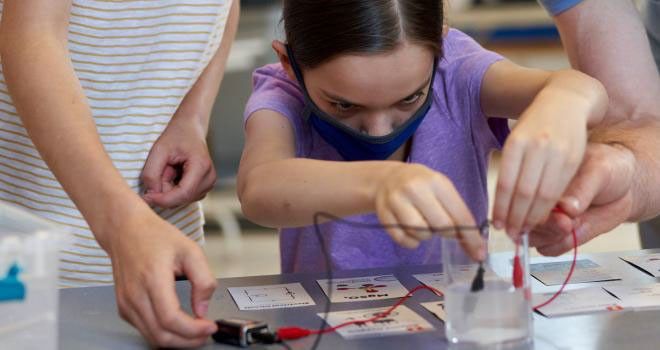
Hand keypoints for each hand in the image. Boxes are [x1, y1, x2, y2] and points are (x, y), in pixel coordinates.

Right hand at [108, 209, 217, 346]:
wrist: (126, 230)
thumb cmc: (155, 236)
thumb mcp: (190, 250)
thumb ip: (203, 280)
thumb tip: (203, 308)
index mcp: (152, 279)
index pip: (171, 319)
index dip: (193, 330)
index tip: (209, 327)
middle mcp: (135, 295)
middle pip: (161, 335)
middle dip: (187, 341)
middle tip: (205, 334)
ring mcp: (126, 303)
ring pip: (152, 336)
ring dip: (176, 341)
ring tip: (195, 331)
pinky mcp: (124, 307)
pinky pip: (144, 329)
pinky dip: (163, 333)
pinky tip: (178, 325)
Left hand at [141, 114, 215, 207]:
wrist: (190, 128)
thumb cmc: (177, 135)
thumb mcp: (159, 150)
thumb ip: (151, 173)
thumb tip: (151, 194)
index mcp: (201, 167)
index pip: (183, 194)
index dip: (163, 199)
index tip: (146, 197)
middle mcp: (209, 178)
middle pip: (182, 198)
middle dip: (165, 191)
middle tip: (159, 172)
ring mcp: (208, 184)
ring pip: (182, 199)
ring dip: (169, 190)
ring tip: (168, 170)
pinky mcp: (204, 187)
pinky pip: (185, 197)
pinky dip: (174, 190)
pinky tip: (174, 175)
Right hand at [374, 163, 485, 260]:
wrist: (387, 179)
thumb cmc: (421, 185)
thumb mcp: (441, 189)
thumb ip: (457, 212)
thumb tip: (475, 245)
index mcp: (436, 182)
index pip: (459, 215)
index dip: (471, 236)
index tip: (479, 253)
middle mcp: (415, 189)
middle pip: (441, 226)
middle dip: (448, 234)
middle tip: (445, 230)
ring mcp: (396, 201)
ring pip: (421, 234)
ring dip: (427, 236)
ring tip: (424, 224)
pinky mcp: (383, 215)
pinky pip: (403, 240)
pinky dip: (411, 242)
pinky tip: (411, 232)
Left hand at [492, 91, 590, 236]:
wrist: (566, 100)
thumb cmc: (535, 125)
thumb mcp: (516, 140)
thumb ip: (511, 169)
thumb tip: (501, 205)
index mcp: (515, 143)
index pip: (506, 184)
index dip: (501, 208)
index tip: (497, 225)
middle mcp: (536, 147)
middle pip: (524, 192)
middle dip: (516, 217)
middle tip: (510, 234)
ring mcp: (557, 152)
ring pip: (544, 194)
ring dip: (533, 217)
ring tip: (524, 230)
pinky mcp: (574, 157)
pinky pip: (560, 188)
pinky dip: (550, 207)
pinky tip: (543, 217)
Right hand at [530, 142, 634, 255]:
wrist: (624, 185)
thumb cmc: (607, 168)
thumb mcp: (599, 171)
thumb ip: (582, 188)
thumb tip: (566, 206)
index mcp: (539, 176)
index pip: (524, 195)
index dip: (536, 208)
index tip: (559, 213)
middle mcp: (537, 199)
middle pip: (523, 220)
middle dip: (545, 226)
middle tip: (566, 222)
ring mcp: (544, 218)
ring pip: (532, 238)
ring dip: (552, 237)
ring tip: (573, 226)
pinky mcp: (554, 235)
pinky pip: (548, 248)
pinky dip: (561, 245)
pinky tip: (575, 233)